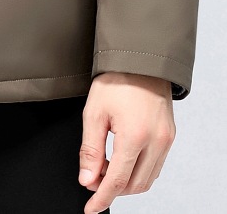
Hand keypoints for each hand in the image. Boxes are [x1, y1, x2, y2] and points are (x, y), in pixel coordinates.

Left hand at [79, 72, 175, 213]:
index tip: (90, 209)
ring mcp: (166, 141)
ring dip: (126, 182)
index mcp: (134, 137)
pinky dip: (139, 172)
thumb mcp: (94, 112)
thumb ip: (90, 149)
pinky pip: (155, 167)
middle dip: (112, 189)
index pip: (117, 181)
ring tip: (105, 170)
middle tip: (92, 180)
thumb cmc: (116, 81)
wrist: (140, 60)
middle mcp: (156, 143)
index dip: (102, 198)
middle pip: (134, 185)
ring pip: (147, 179)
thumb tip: (87, 179)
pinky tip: (122, 163)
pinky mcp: (170, 137)